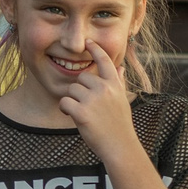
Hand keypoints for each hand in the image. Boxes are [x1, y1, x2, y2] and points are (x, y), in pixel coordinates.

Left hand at [55, 41, 140, 159]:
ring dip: (72, 101)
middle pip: (81, 79)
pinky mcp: (82, 112)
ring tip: (83, 113)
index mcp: (114, 84)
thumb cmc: (120, 125)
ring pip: (71, 90)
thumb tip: (120, 68)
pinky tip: (72, 116)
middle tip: (88, 106)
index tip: (89, 41)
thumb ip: (118, 82)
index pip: (105, 61)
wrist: (120, 146)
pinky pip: (64, 102)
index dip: (96, 50)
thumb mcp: (123, 100)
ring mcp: (93, 100)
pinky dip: (65, 109)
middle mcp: (104, 88)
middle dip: (80, 91)